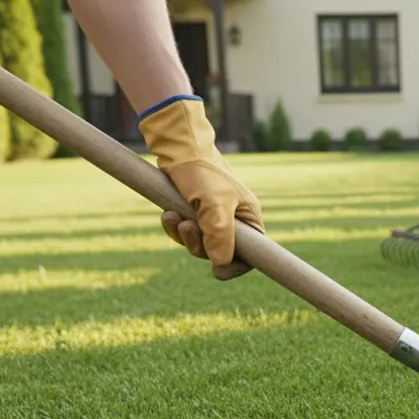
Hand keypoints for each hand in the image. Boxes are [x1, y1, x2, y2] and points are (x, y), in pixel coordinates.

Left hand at [138, 96, 264, 279]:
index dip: (236, 266)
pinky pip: (184, 232)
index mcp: (248, 218)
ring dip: (183, 235)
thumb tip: (221, 264)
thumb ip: (220, 236)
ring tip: (174, 216)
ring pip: (200, 244)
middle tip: (188, 226)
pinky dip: (174, 227)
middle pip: (220, 252)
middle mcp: (233, 220)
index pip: (251, 255)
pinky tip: (167, 213)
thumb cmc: (202, 172)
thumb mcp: (214, 206)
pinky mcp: (193, 212)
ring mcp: (212, 216)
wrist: (178, 147)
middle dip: (200, 245)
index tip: (218, 271)